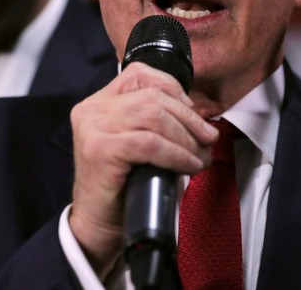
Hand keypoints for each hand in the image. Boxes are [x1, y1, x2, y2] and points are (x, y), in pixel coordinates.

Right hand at [68, 63, 216, 276]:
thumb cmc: (124, 184)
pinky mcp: (99, 149)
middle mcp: (92, 109)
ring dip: (186, 138)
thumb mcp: (140, 142)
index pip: (140, 74)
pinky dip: (176, 154)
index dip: (174, 90)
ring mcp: (93, 127)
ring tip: (200, 157)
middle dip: (189, 118)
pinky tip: (188, 165)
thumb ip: (158, 121)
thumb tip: (201, 119)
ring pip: (154, 117)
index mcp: (100, 101)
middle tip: (208, 140)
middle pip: (153, 97)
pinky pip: (150, 143)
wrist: (99, 225)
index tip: (194, 114)